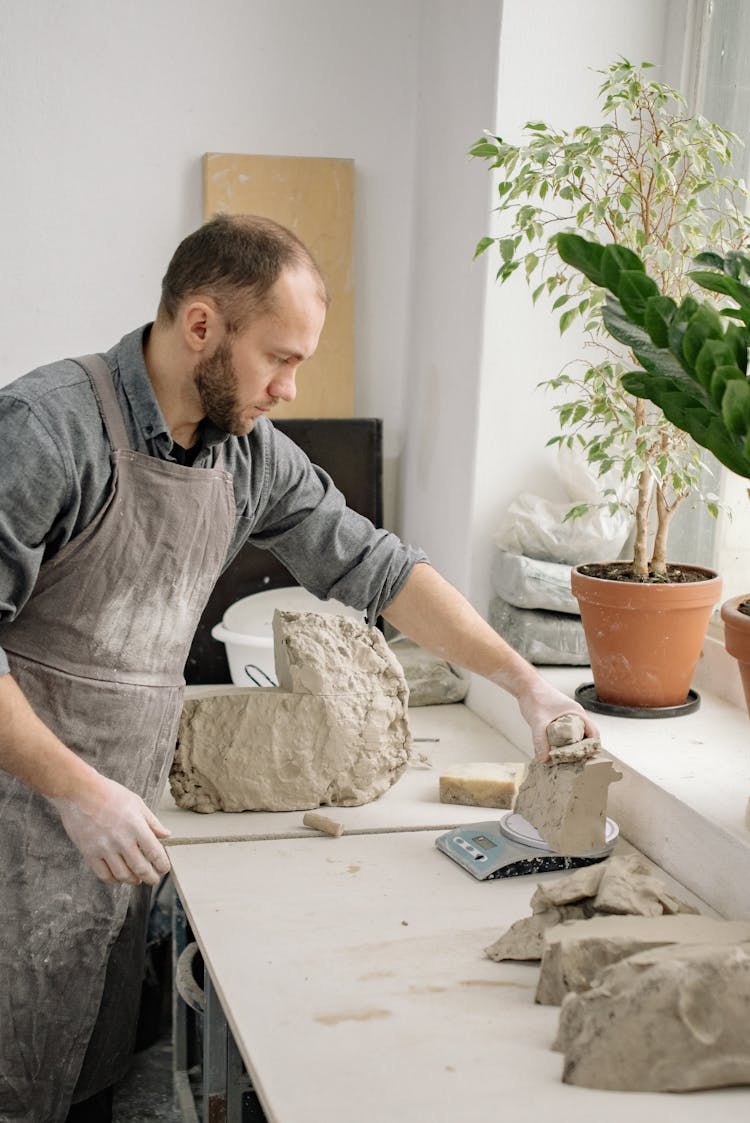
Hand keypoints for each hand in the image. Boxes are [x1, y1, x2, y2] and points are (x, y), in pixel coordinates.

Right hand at [51, 774, 171, 885]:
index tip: (164, 869)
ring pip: (122, 875)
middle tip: (154, 879)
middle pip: (140, 868)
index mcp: (136, 827)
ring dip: (133, 880)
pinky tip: (118, 877)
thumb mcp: (136, 803)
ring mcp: (104, 848)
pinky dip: (113, 880)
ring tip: (137, 879)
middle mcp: (121, 840)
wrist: (79, 792)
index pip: (155, 853)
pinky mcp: (89, 853)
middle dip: (151, 877)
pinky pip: (103, 874)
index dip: (162, 865)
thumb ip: (152, 822)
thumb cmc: (109, 794)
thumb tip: (166, 835)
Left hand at [516, 678, 599, 762]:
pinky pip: (566, 734)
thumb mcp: (538, 722)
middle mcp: (575, 715)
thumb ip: (540, 741)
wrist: (525, 685)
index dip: (593, 748)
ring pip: (575, 736)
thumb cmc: (535, 697)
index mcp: (577, 713)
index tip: (587, 760)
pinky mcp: (558, 719)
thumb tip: (544, 760)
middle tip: (576, 765)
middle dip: (582, 751)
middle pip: (586, 737)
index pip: (594, 733)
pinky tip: (555, 752)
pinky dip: (564, 743)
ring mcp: (567, 717)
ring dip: (572, 748)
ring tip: (566, 761)